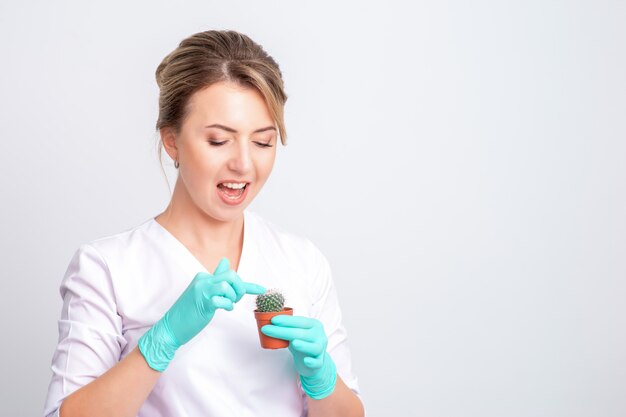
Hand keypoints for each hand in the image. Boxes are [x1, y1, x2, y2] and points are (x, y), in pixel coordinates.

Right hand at [139, 257, 265, 370]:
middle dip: (240, 288)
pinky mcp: (203, 302)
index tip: (262, 289)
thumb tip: (225, 262)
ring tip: (227, 306)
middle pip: (232, 275)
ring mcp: (202, 291)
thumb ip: (215, 279)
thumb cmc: (189, 312)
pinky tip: (224, 309)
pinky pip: (222, 299)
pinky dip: (227, 305)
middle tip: (235, 301)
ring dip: (233, 298)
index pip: (229, 274)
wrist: (170, 328)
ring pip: (228, 285)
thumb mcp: (203, 292)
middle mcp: (202, 280)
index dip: (248, 284)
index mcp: (204, 277)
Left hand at [261, 315, 336, 398]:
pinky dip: (312, 362)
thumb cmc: (302, 343)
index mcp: (314, 325)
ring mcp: (321, 349)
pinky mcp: (320, 362)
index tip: (273, 320)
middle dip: (282, 331)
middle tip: (267, 329)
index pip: (299, 321)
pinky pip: (317, 363)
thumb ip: (287, 328)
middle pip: (301, 334)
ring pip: (313, 347)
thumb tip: (269, 322)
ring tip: (294, 343)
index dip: (286, 320)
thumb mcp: (296, 333)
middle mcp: (319, 335)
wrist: (313, 361)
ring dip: (304, 345)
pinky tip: (306, 361)